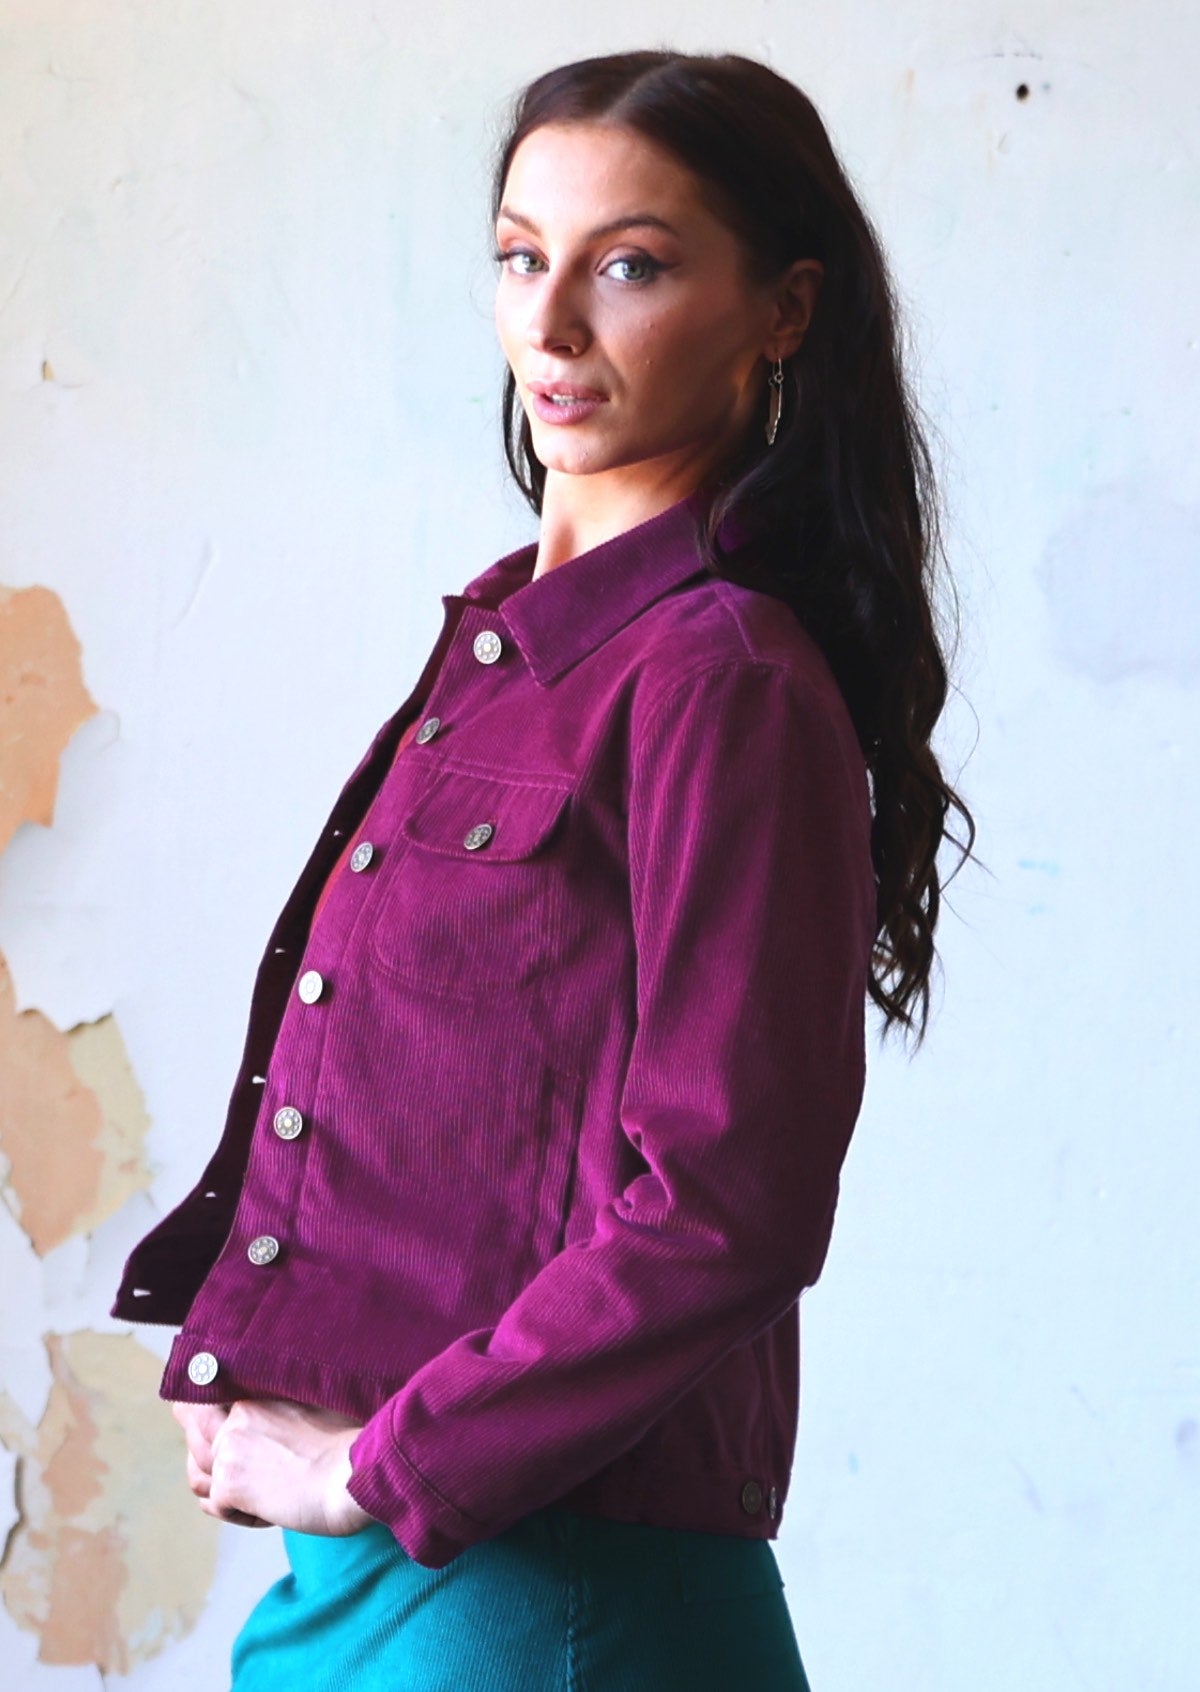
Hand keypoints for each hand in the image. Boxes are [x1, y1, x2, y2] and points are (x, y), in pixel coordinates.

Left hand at [171, 1399, 372, 1535]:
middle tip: (235, 1472)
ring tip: (259, 1494)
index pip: (204, 1400)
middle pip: (194, 1435)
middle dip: (203, 1456)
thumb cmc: (347, 1445)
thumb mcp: (309, 1409)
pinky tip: (271, 1513)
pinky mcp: (229, 1485)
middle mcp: (235, 1417)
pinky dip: (242, 1515)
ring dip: (221, 1488)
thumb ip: (274, 1412)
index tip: (194, 1418)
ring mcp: (228, 1451)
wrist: (354, 1474)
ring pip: (200, 1474)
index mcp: (254, 1394)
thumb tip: (254, 1422)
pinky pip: (218, 1506)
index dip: (196, 1413)